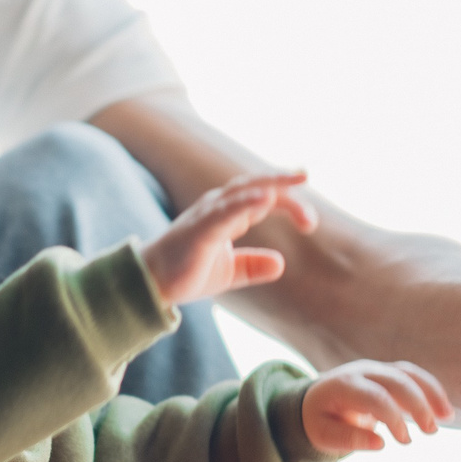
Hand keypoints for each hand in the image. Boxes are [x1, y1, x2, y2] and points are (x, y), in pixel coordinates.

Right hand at [139, 171, 315, 306]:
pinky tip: (264, 200)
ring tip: (295, 182)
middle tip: (306, 175)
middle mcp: (217, 208)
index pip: (260, 197)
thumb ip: (254, 266)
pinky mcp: (198, 229)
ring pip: (241, 192)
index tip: (309, 217)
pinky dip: (245, 202)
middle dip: (281, 180)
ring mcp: (207, 216)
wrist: (151, 286)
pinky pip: (224, 211)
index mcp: (227, 215)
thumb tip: (281, 264)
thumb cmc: (186, 273)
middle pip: (254, 186)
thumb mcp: (229, 273)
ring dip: (269, 186)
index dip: (285, 198)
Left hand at [302, 359, 452, 454]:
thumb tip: (380, 444)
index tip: (404, 441)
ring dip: (431, 393)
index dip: (393, 417)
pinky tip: (444, 410)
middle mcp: (362, 371)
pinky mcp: (388, 374)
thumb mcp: (323, 435)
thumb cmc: (319, 420)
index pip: (374, 396)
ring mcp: (377, 369)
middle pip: (397, 380)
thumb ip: (348, 439)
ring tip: (447, 417)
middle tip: (431, 431)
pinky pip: (413, 376)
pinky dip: (431, 390)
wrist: (315, 400)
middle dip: (418, 404)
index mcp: (343, 384)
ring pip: (409, 373)